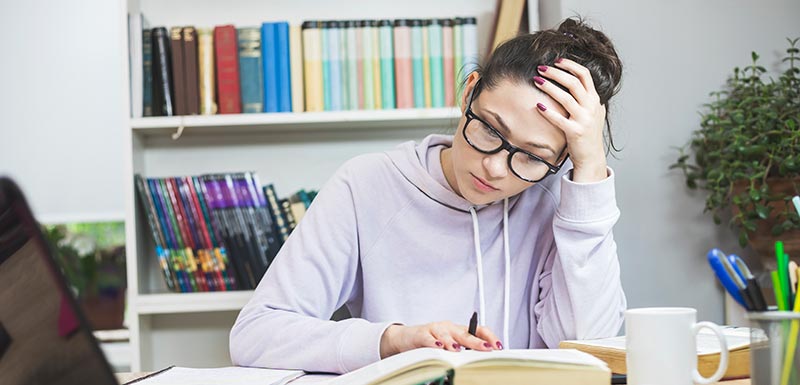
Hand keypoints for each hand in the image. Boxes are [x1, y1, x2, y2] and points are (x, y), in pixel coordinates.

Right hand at [379, 321, 502, 357]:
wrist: (407, 337)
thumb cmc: (432, 341)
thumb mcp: (450, 346)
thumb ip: (464, 351)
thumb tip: (482, 361)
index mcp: (459, 331)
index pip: (478, 330)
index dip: (489, 336)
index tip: (498, 346)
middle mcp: (450, 328)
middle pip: (465, 334)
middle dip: (477, 342)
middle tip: (486, 348)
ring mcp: (436, 329)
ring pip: (447, 334)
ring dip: (453, 342)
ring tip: (459, 350)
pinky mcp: (422, 333)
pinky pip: (428, 338)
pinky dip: (433, 342)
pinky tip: (438, 346)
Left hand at [533, 58, 608, 182]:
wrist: (591, 157)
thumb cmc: (589, 134)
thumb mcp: (594, 113)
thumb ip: (588, 98)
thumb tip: (580, 82)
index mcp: (595, 100)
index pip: (585, 75)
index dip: (570, 65)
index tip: (557, 61)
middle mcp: (591, 107)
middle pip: (574, 82)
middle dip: (556, 72)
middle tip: (541, 68)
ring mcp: (584, 119)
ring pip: (566, 97)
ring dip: (550, 87)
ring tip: (536, 80)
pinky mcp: (575, 132)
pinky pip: (559, 119)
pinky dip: (548, 111)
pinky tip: (537, 105)